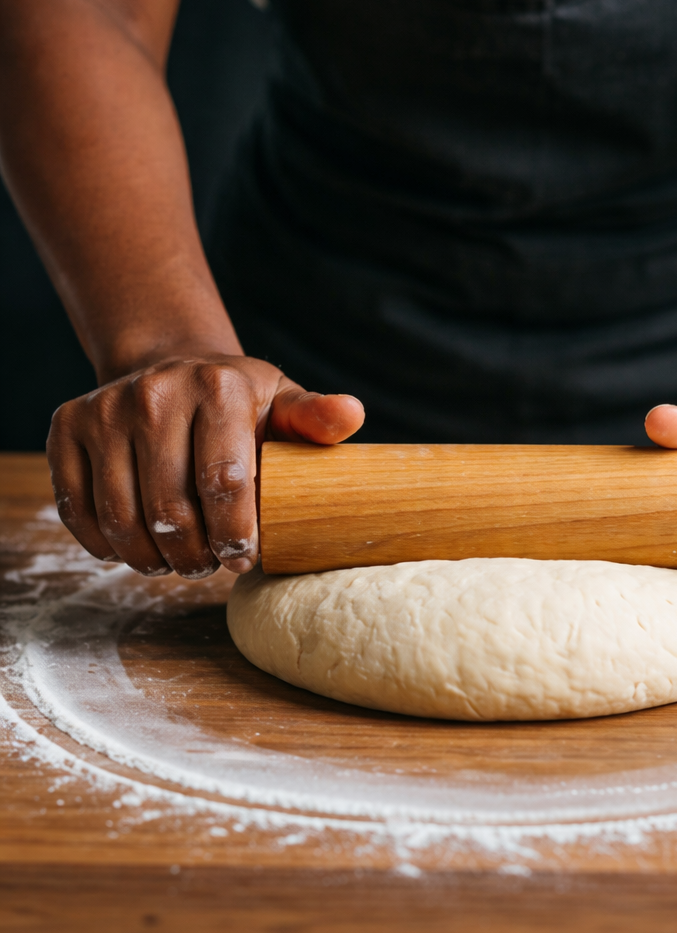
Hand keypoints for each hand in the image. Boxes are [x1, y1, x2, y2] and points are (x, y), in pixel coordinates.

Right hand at [47, 355, 363, 578]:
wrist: (170, 369)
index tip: (244, 557)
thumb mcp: (283, 404)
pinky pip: (78, 510)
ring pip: (122, 517)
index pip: (223, 480)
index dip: (236, 533)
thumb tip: (353, 414)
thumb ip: (315, 419)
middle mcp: (154, 393)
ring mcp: (103, 409)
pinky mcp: (66, 428)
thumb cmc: (240, 403)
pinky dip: (107, 545)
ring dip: (153, 558)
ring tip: (180, 561)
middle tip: (212, 564)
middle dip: (196, 554)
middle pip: (170, 509)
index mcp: (218, 388)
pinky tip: (139, 548)